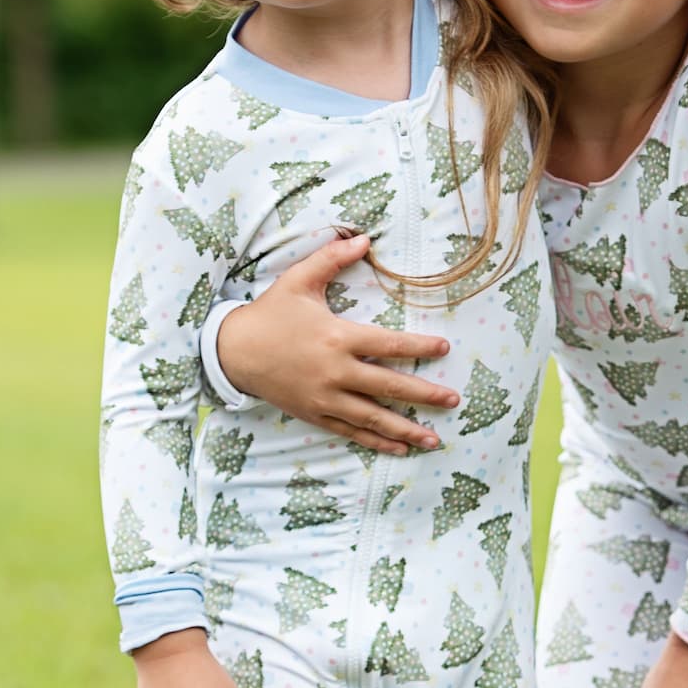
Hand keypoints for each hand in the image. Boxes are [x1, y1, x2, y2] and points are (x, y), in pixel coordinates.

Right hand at [216, 232, 457, 454]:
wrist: (233, 351)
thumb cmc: (270, 313)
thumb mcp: (298, 280)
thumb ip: (331, 258)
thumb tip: (364, 239)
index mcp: (337, 337)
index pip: (388, 343)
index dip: (419, 346)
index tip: (445, 348)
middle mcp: (335, 371)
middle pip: (389, 386)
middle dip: (425, 394)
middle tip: (453, 399)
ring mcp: (325, 397)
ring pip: (374, 417)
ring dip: (406, 429)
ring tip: (434, 438)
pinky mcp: (315, 414)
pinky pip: (351, 431)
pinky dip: (376, 442)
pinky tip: (400, 449)